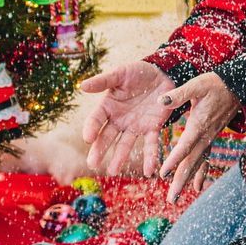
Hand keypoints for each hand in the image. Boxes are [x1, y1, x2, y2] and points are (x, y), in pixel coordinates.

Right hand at [80, 60, 177, 178]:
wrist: (164, 73)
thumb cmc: (139, 72)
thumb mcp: (120, 74)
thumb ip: (103, 81)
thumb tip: (81, 85)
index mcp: (108, 106)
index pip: (96, 120)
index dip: (91, 128)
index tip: (87, 138)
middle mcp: (119, 120)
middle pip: (107, 137)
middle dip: (99, 150)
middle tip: (92, 164)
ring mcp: (135, 126)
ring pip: (125, 144)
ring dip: (120, 158)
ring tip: (113, 171)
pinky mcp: (153, 128)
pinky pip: (150, 144)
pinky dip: (150, 157)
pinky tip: (148, 171)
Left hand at [156, 72, 238, 203]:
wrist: (235, 86)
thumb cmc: (214, 84)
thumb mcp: (196, 85)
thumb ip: (179, 94)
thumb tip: (162, 100)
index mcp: (198, 124)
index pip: (184, 147)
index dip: (174, 160)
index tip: (163, 174)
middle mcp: (204, 136)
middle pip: (191, 162)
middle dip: (180, 181)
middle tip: (172, 199)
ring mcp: (209, 139)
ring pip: (197, 164)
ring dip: (187, 181)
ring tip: (177, 198)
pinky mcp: (211, 138)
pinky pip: (204, 159)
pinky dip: (200, 173)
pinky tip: (196, 186)